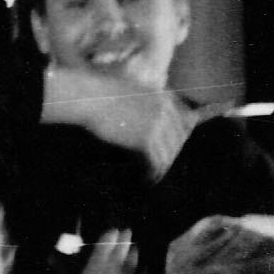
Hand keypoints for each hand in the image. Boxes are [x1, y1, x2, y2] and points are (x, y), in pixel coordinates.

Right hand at [41, 69, 198, 174]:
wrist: (88, 97)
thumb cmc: (101, 94)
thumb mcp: (131, 92)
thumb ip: (148, 103)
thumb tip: (153, 123)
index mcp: (164, 97)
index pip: (184, 124)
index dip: (176, 141)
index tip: (168, 153)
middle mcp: (165, 110)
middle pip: (177, 141)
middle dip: (168, 156)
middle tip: (158, 170)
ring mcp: (157, 125)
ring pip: (167, 155)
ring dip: (159, 169)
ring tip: (151, 178)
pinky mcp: (145, 139)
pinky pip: (155, 163)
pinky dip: (151, 174)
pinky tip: (144, 180)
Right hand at [67, 231, 141, 273]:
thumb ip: (63, 269)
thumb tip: (51, 257)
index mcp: (98, 263)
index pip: (106, 242)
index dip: (111, 234)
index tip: (114, 229)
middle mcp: (115, 266)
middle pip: (123, 246)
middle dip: (125, 237)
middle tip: (128, 230)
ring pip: (134, 258)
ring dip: (133, 251)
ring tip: (134, 247)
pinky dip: (142, 271)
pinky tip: (143, 269)